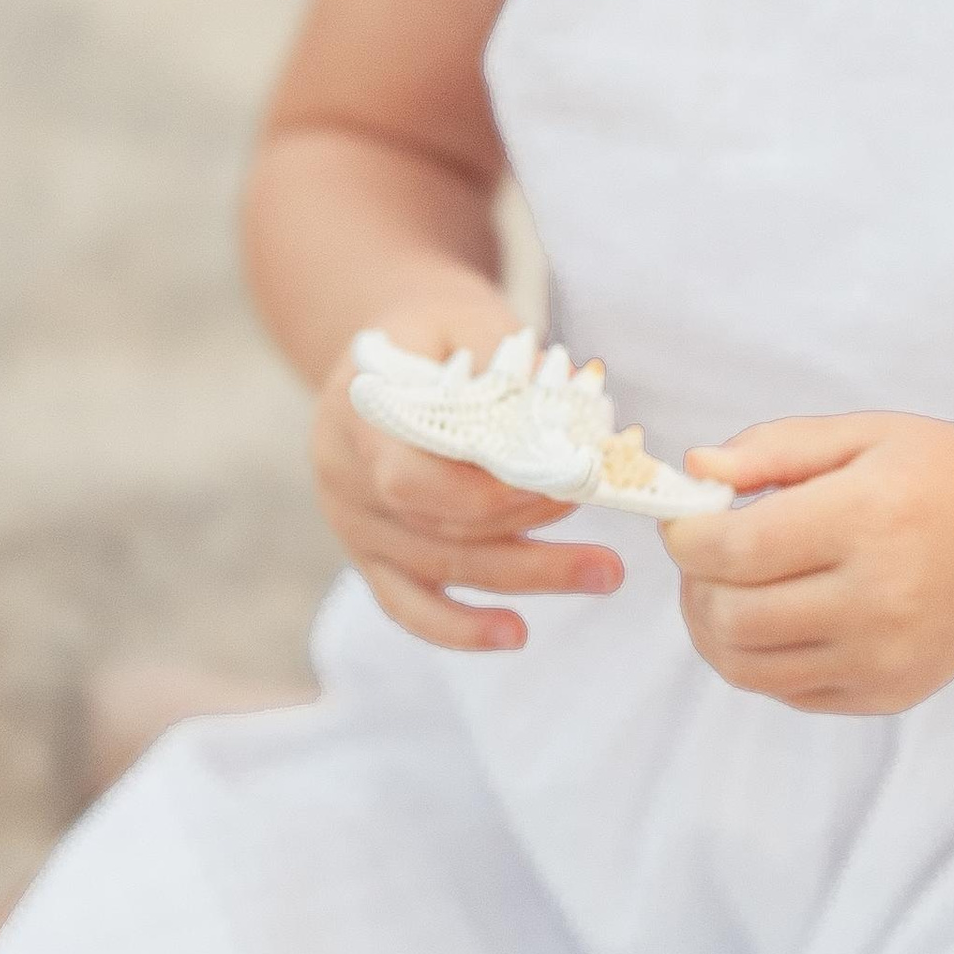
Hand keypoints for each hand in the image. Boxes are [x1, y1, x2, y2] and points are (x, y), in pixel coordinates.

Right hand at [311, 317, 624, 653]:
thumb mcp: (463, 318)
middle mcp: (343, 478)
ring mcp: (353, 524)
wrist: (384, 344)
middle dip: (530, 541)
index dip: (491, 491)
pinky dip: (458, 627)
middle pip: (438, 529)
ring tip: (602, 575)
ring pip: (438, 569)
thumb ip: (505, 363)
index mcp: (357, 413)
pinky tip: (514, 635)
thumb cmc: (434, 328)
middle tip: (610, 550)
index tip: (566, 486)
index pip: (414, 476)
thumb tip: (571, 410)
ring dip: (524, 578)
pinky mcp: (369, 555)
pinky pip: (408, 604)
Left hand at [664, 414, 953, 713]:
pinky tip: (778, 616)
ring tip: (726, 589)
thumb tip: (694, 471)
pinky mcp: (887, 694)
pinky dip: (760, 659)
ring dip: (713, 628)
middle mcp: (877, 597)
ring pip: (746, 668)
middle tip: (705, 555)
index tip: (684, 520)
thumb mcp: (867, 435)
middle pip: (731, 616)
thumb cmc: (946, 476)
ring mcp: (883, 657)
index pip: (736, 550)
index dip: (686, 537)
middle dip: (694, 584)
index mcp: (868, 518)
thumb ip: (775, 449)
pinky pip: (787, 692)